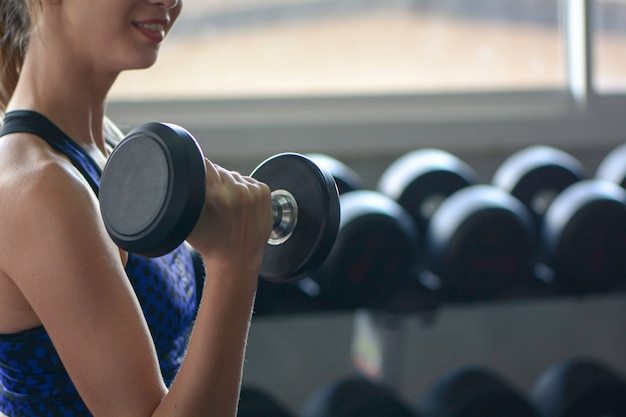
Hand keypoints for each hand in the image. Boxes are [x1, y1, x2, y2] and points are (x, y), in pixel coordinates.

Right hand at [186, 159, 272, 276]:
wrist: (238, 261)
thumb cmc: (209, 243)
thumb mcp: (188, 219)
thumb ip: (186, 194)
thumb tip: (184, 171)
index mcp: (214, 195)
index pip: (204, 164)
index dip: (199, 170)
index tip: (198, 179)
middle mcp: (235, 191)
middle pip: (219, 170)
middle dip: (214, 181)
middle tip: (213, 202)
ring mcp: (252, 192)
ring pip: (234, 176)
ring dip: (229, 186)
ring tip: (227, 208)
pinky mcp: (264, 193)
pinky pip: (248, 181)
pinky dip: (244, 190)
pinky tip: (240, 208)